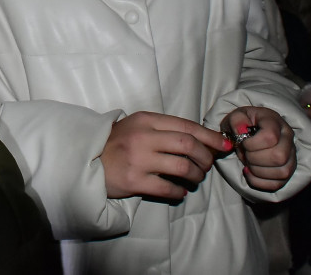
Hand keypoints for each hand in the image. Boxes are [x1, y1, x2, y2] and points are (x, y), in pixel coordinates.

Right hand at [100, 111, 228, 200]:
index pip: (186, 125)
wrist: (87, 160)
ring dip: (196, 175)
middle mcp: (144, 137)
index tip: (223, 145)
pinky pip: (168, 188)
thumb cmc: (117, 143)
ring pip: (183, 167)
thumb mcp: (138, 126)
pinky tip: (180, 191)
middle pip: (188, 145)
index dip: (209, 136)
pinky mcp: (135, 181)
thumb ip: (164, 129)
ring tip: (195, 179)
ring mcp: (139, 159)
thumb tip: (201, 139)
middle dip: (206, 157)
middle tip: (207, 165)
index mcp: (146, 119)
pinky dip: (180, 191)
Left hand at [221, 107, 295, 191]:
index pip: (270, 137)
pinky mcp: (287, 172)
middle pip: (279, 156)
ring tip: (248, 162)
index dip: (252, 144)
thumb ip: (237, 120)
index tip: (243, 142)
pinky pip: (278, 184)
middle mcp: (288, 139)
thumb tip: (241, 131)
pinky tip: (250, 172)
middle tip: (246, 153)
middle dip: (255, 158)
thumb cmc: (243, 124)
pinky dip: (259, 182)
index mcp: (276, 123)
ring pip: (282, 172)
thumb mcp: (236, 116)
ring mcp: (291, 157)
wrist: (249, 132)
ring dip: (258, 171)